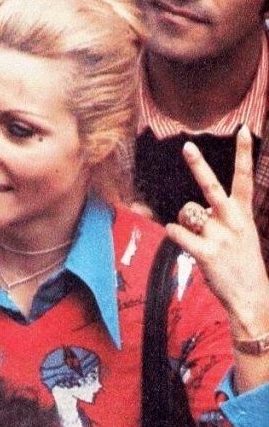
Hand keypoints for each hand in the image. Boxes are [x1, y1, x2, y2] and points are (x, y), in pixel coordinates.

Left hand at [166, 126, 268, 337]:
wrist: (252, 296)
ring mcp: (219, 236)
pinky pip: (178, 233)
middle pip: (211, 187)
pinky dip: (174, 233)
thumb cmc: (242, 262)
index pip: (244, 178)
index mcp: (243, 213)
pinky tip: (178, 237)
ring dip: (186, 222)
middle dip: (198, 166)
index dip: (244, 153)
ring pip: (187, 213)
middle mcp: (232, 221)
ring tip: (201, 239)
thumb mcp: (242, 234)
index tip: (242, 130)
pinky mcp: (206, 252)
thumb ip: (222, 217)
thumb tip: (193, 208)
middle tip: (187, 146)